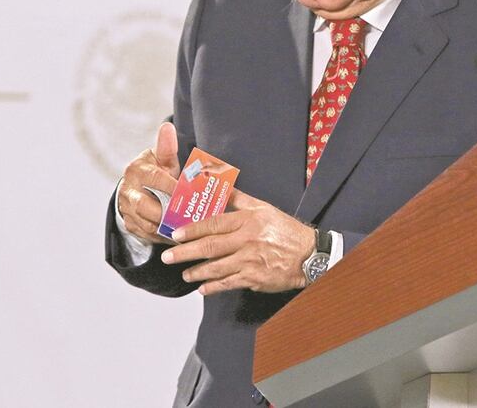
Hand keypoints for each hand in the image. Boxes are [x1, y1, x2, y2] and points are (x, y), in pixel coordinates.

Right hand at [117, 122, 179, 244]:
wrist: (138, 187)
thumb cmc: (157, 170)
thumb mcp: (162, 158)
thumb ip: (167, 147)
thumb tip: (167, 126)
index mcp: (136, 170)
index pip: (156, 179)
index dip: (174, 187)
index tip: (191, 193)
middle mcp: (128, 190)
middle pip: (146, 206)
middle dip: (168, 213)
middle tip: (190, 216)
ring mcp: (126, 209)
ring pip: (146, 223)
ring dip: (167, 228)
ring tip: (188, 228)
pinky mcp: (129, 224)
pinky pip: (146, 234)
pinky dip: (163, 236)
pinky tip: (179, 236)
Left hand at [160, 190, 315, 295]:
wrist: (308, 255)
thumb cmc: (285, 231)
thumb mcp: (264, 209)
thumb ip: (240, 199)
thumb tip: (220, 187)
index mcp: (247, 221)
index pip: (214, 223)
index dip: (192, 229)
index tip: (176, 233)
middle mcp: (247, 240)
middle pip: (210, 246)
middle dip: (185, 252)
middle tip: (168, 256)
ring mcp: (250, 261)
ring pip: (216, 267)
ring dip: (197, 272)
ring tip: (184, 273)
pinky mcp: (254, 278)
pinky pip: (229, 283)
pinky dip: (213, 287)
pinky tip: (202, 288)